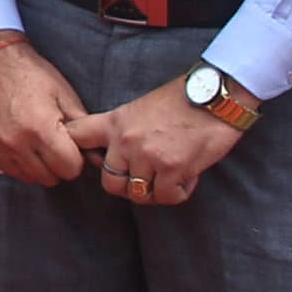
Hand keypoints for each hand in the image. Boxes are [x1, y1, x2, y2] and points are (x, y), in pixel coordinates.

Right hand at [0, 34, 95, 186]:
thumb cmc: (29, 73)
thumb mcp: (63, 93)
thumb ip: (82, 127)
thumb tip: (99, 155)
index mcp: (41, 128)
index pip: (70, 169)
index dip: (75, 159)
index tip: (69, 146)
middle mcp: (16, 143)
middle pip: (50, 178)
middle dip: (56, 164)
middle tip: (53, 144)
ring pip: (28, 178)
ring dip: (36, 166)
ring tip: (35, 143)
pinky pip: (6, 170)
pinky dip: (16, 162)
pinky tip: (17, 142)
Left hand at [69, 75, 248, 206]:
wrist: (215, 94)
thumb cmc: (181, 99)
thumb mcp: (140, 108)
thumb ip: (123, 130)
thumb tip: (114, 157)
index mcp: (115, 122)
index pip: (76, 136)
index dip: (76, 151)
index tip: (92, 159)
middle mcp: (126, 141)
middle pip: (109, 183)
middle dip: (127, 186)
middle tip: (146, 178)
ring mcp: (148, 156)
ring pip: (138, 195)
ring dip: (154, 192)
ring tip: (169, 178)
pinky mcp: (173, 169)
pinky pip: (166, 197)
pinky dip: (178, 193)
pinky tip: (187, 177)